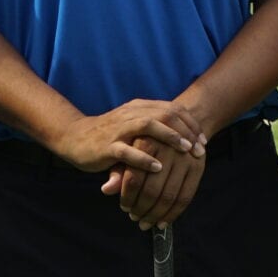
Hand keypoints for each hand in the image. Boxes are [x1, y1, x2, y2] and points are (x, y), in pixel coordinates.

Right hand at [57, 99, 205, 177]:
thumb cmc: (109, 134)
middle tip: (198, 148)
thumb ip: (156, 126)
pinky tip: (158, 168)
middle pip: (164, 114)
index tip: (203, 141)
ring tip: (184, 151)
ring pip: (148, 126)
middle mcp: (130, 114)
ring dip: (169, 138)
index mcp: (139, 107)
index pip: (172, 108)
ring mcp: (118, 129)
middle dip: (185, 131)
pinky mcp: (107, 147)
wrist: (74, 138)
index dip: (191, 123)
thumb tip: (186, 135)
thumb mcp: (134, 125)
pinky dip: (144, 158)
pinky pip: (127, 150)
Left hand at [105, 135, 208, 228]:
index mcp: (147, 141)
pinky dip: (173, 214)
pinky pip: (186, 197)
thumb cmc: (145, 141)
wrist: (177, 124)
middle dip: (141, 209)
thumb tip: (106, 190)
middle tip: (134, 218)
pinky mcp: (198, 166)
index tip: (124, 207)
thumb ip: (118, 171)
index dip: (128, 197)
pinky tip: (163, 222)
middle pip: (152, 189)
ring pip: (169, 196)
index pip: (133, 178)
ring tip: (146, 222)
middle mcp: (168, 148)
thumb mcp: (128, 150)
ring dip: (156, 215)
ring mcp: (185, 158)